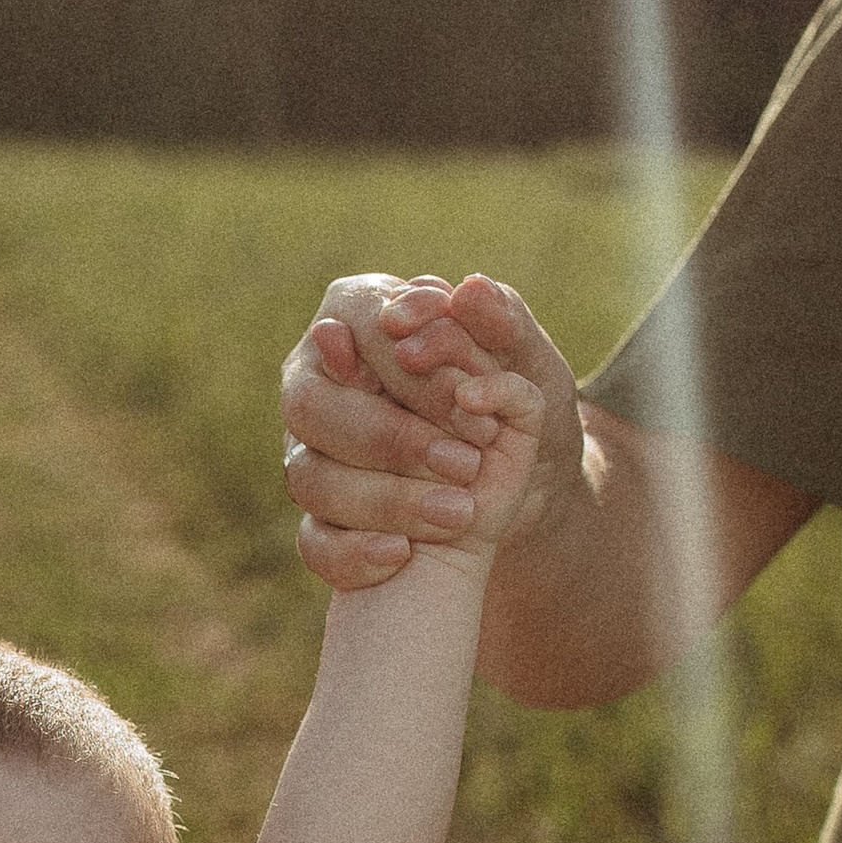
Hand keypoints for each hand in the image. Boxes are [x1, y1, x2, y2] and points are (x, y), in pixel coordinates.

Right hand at [280, 271, 582, 592]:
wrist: (527, 486)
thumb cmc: (518, 405)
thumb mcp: (532, 364)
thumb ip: (506, 323)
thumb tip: (470, 290)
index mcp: (361, 316)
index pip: (351, 321)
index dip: (390, 352)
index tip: (445, 379)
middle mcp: (319, 380)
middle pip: (309, 405)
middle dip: (391, 436)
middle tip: (466, 460)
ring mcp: (311, 451)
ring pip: (310, 477)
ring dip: (385, 497)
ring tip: (458, 510)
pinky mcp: (321, 518)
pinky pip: (315, 541)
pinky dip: (356, 551)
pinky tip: (403, 552)